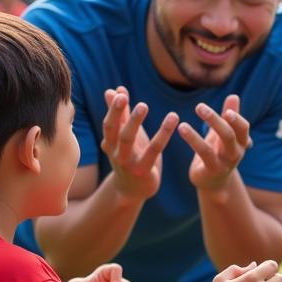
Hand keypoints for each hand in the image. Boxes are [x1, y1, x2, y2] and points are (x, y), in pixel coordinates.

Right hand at [100, 86, 178, 201]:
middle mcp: (115, 153)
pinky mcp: (144, 170)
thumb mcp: (124, 136)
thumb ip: (121, 114)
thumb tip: (113, 90)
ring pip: (129, 140)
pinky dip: (163, 133)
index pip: (109, 124)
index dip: (113, 109)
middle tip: (123, 97)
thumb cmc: (130, 157)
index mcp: (109, 143)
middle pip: (115, 131)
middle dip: (118, 113)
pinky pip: (154, 150)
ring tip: (144, 105)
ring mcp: (128, 163)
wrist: (132, 190)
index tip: (119, 93)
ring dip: (135, 122)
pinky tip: (173, 118)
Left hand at [179, 93, 251, 192]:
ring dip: (197, 134)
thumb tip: (233, 96)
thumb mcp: (224, 134)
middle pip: (229, 135)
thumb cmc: (220, 153)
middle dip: (215, 121)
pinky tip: (181, 128)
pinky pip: (202, 154)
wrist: (215, 183)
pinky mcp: (211, 170)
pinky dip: (192, 140)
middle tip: (199, 107)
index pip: (243, 128)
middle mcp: (236, 153)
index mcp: (241, 142)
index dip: (236, 119)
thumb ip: (230, 116)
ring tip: (182, 124)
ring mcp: (224, 163)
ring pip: (212, 148)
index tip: (227, 110)